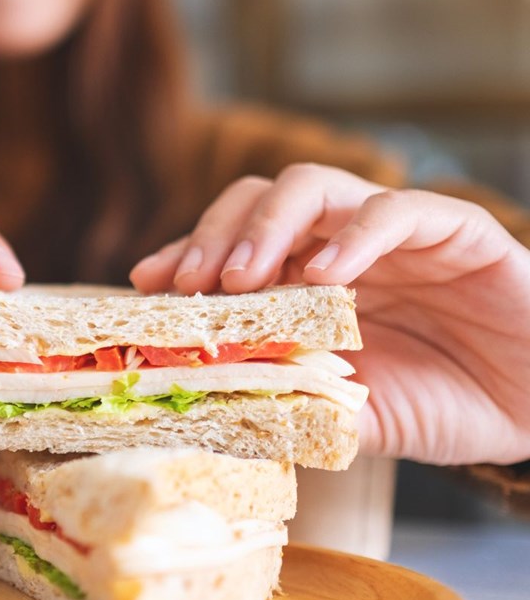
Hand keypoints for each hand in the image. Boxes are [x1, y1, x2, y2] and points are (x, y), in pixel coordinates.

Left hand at [130, 164, 529, 465]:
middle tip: (189, 283)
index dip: (184, 255)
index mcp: (305, 280)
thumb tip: (214, 409)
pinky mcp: (455, 231)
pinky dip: (355, 236)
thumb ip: (296, 400)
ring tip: (241, 278)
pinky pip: (398, 212)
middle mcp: (337, 244)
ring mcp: (392, 232)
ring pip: (315, 188)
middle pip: (257, 200)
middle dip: (213, 234)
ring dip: (267, 227)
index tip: (144, 284)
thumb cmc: (443, 403)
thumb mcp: (352, 412)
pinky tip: (326, 274)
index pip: (230, 246)